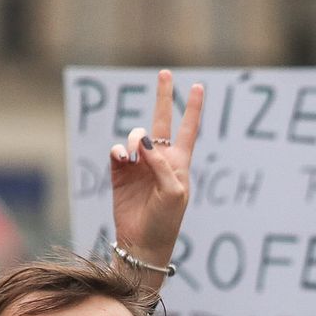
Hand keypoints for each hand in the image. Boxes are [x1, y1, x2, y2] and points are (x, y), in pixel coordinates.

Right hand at [110, 70, 205, 273]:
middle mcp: (159, 160)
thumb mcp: (173, 192)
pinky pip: (117, 151)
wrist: (142, 243)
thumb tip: (143, 140)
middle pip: (162, 121)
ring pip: (135, 136)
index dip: (193, 108)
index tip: (198, 86)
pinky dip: (118, 150)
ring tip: (133, 156)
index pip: (188, 130)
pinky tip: (122, 158)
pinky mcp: (120, 173)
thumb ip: (162, 164)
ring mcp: (139, 165)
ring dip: (133, 139)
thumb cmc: (165, 220)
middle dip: (163, 97)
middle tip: (165, 73)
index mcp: (179, 164)